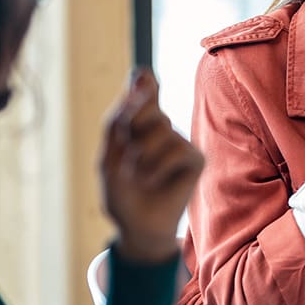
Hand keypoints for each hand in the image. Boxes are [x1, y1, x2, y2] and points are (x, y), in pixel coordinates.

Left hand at [99, 69, 202, 263]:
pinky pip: (177, 148)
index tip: (142, 77)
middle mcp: (161, 127)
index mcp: (138, 122)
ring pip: (161, 126)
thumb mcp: (108, 155)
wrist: (136, 227)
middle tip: (127, 153)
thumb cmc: (121, 193)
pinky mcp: (195, 158)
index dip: (143, 80)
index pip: (143, 86)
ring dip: (140, 154)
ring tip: (137, 175)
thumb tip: (137, 80)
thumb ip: (118, 119)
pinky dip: (157, 166)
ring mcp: (179, 141)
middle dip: (130, 127)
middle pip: (146, 103)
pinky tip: (152, 181)